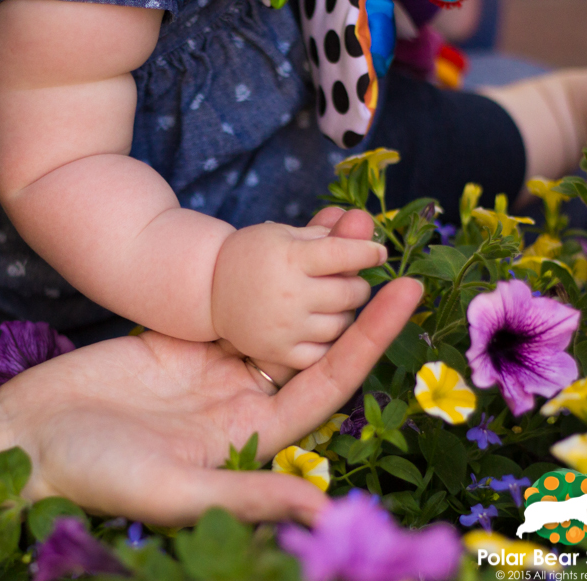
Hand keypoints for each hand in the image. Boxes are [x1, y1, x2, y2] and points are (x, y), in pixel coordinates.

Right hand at [0, 277, 421, 526]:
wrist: (29, 440)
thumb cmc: (95, 475)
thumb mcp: (175, 491)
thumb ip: (247, 496)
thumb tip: (324, 514)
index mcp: (251, 436)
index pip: (328, 383)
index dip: (370, 341)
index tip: (404, 294)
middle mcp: (240, 400)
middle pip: (310, 342)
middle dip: (349, 295)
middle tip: (383, 241)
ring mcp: (210, 368)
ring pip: (274, 316)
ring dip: (308, 277)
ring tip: (343, 226)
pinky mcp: (179, 342)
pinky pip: (232, 304)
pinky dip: (259, 274)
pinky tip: (284, 241)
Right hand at [210, 214, 386, 369]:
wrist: (209, 289)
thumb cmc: (254, 255)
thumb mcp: (285, 235)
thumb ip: (327, 233)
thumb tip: (366, 221)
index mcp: (290, 257)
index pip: (344, 254)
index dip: (368, 252)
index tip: (377, 253)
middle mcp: (289, 293)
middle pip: (351, 293)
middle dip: (357, 285)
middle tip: (346, 280)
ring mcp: (284, 326)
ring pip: (343, 324)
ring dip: (346, 312)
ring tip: (329, 302)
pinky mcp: (278, 350)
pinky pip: (324, 353)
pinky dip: (330, 340)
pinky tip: (320, 326)